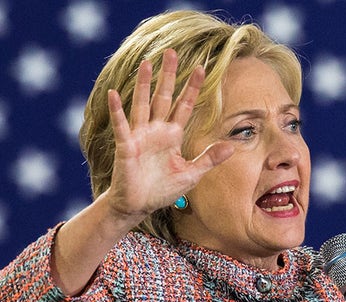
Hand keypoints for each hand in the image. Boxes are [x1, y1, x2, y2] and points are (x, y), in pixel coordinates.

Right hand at [105, 48, 232, 219]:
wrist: (139, 206)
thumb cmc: (162, 190)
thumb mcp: (191, 174)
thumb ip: (209, 159)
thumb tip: (231, 147)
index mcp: (172, 136)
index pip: (185, 106)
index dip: (192, 88)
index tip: (202, 68)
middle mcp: (156, 130)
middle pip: (164, 97)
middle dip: (168, 75)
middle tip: (172, 52)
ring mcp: (140, 136)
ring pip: (143, 104)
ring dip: (143, 84)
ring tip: (146, 62)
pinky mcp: (126, 146)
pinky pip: (122, 125)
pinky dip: (117, 110)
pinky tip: (114, 94)